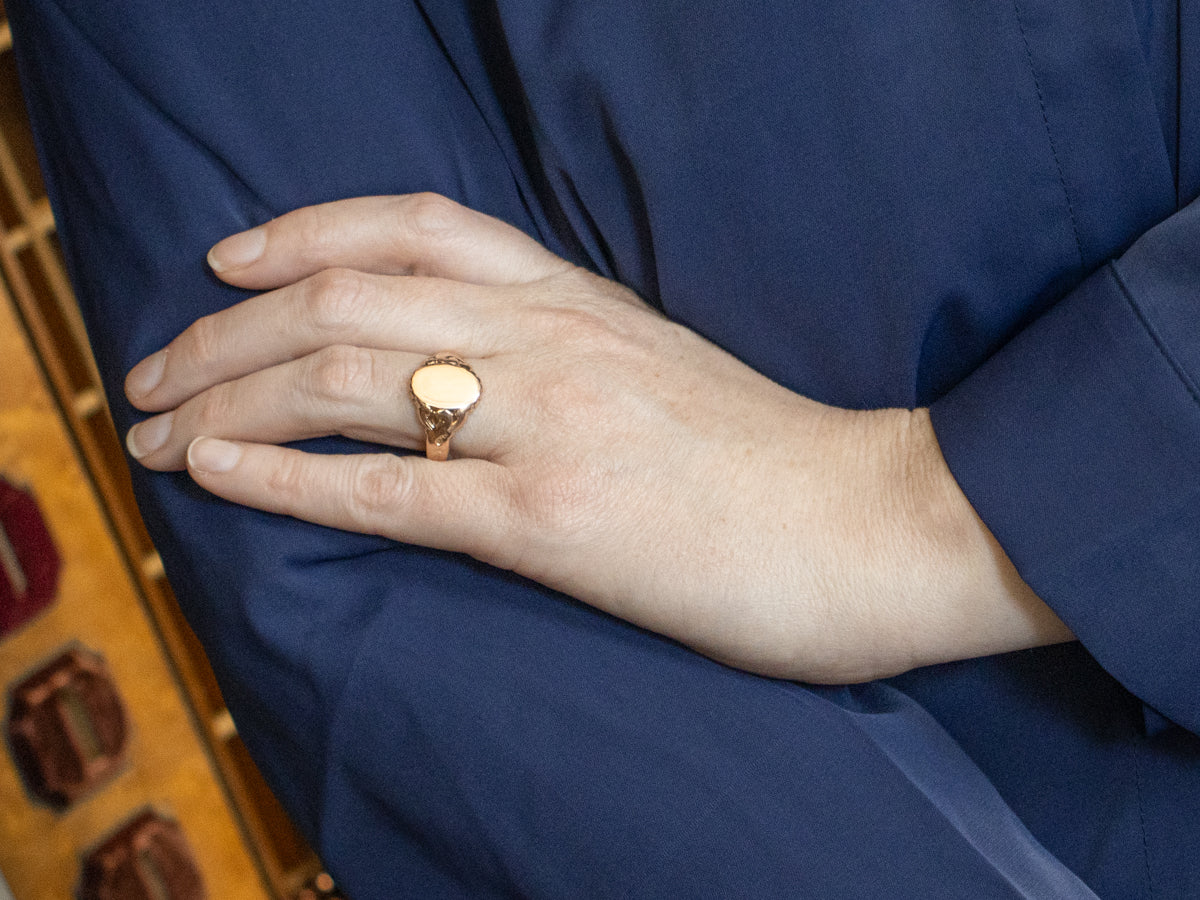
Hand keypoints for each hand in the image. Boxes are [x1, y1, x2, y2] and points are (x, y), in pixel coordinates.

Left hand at [124, 194, 1071, 681]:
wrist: (873, 522)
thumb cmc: (772, 460)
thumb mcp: (662, 368)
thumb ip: (570, 350)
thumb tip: (480, 372)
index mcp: (579, 300)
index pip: (415, 226)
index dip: (303, 231)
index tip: (231, 258)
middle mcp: (551, 340)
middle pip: (346, 298)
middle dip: (225, 330)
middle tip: (157, 369)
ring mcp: (547, 422)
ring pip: (343, 379)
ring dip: (225, 398)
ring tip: (154, 428)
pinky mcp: (550, 518)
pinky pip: (384, 489)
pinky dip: (282, 477)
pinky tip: (215, 475)